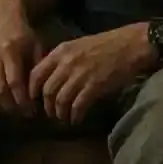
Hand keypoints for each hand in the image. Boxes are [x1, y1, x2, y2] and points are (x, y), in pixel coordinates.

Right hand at [0, 6, 43, 116]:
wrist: (3, 16)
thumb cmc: (23, 33)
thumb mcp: (35, 47)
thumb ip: (36, 68)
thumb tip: (38, 93)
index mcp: (10, 51)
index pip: (14, 82)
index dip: (21, 100)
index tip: (30, 110)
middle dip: (10, 105)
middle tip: (20, 113)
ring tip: (10, 107)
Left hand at [27, 24, 151, 125]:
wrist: (130, 45)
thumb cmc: (105, 44)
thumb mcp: (77, 46)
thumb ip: (62, 59)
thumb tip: (50, 78)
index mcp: (60, 52)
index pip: (35, 73)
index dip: (32, 90)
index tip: (34, 99)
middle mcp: (66, 63)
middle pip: (47, 90)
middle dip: (47, 106)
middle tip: (51, 113)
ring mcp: (80, 75)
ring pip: (60, 100)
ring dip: (60, 113)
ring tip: (64, 118)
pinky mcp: (94, 86)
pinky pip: (78, 106)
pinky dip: (75, 115)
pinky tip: (76, 119)